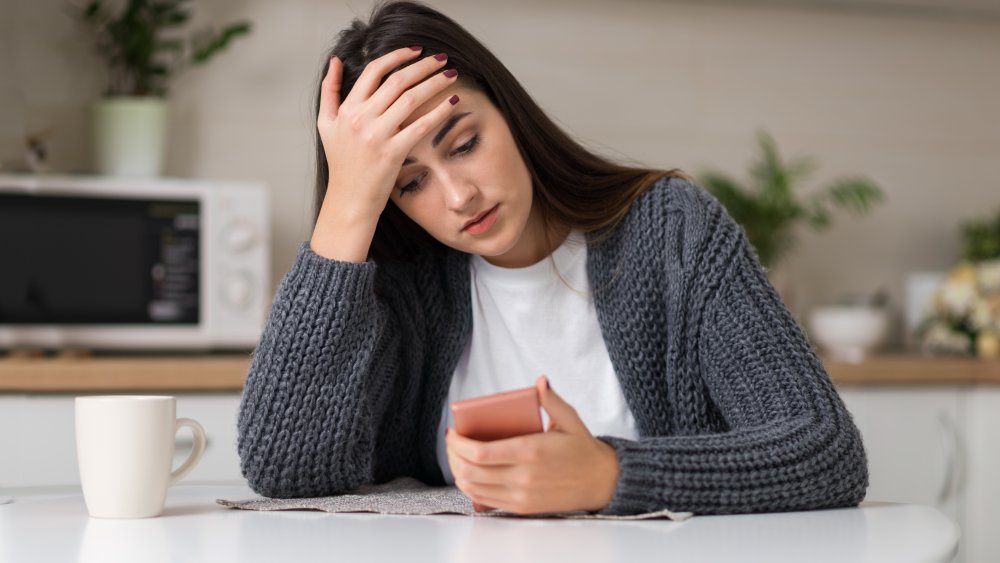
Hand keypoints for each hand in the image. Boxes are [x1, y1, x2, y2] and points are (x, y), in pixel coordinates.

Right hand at [311, 46, 459, 259]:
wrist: (349, 200)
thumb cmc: (342, 164)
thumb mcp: (326, 125)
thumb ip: (329, 91)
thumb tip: (336, 61)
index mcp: (347, 109)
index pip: (374, 71)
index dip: (397, 56)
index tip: (416, 51)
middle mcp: (360, 119)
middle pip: (397, 81)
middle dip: (424, 66)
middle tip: (442, 59)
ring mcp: (376, 135)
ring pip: (411, 98)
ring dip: (435, 83)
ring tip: (451, 75)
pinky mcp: (392, 153)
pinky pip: (421, 125)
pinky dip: (440, 110)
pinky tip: (453, 101)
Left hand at [445, 375, 619, 514]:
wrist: (603, 482)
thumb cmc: (584, 450)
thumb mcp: (570, 419)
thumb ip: (551, 400)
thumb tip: (540, 381)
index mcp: (531, 451)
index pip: (480, 452)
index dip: (458, 444)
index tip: (453, 433)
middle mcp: (523, 477)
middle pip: (471, 471)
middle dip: (453, 456)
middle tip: (452, 442)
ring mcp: (521, 495)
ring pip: (474, 487)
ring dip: (458, 472)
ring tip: (458, 457)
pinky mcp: (522, 507)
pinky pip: (485, 500)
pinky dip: (471, 488)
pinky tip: (470, 474)